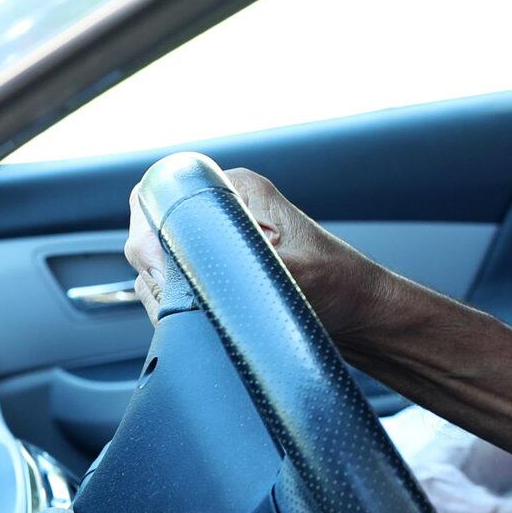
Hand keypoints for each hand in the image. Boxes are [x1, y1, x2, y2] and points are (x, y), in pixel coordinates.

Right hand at [123, 165, 361, 324]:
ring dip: (168, 294)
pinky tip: (204, 322)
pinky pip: (177, 286)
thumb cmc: (341, 287)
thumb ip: (236, 262)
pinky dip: (179, 307)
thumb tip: (185, 267)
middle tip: (185, 300)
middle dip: (157, 270)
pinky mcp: (220, 273)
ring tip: (206, 313)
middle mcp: (223, 211)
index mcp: (238, 190)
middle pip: (151, 232)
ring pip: (159, 265)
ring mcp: (218, 243)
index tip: (161, 269)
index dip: (148, 233)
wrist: (363, 316)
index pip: (158, 193)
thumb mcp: (291, 272)